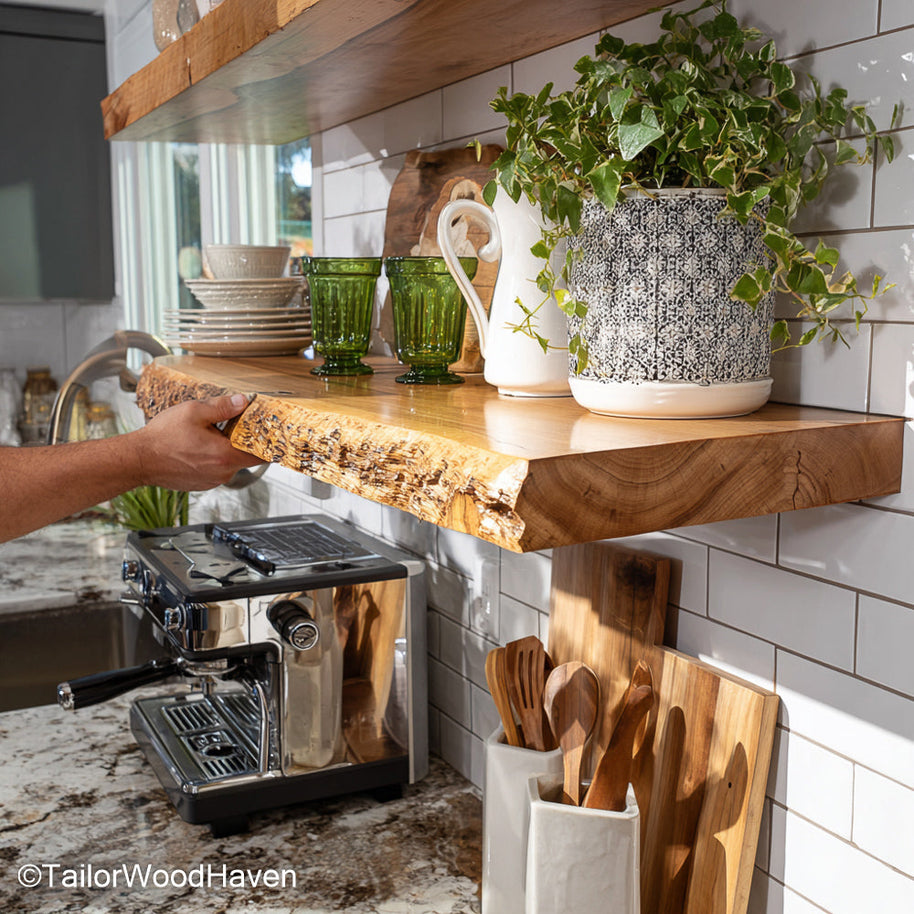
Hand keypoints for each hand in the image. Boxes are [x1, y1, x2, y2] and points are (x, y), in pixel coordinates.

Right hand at [132, 394, 263, 490]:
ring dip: (224, 449)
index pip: (261, 454)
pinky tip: (197, 446)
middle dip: (240, 440)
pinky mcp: (202, 484)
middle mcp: (222, 472)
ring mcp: (212, 481)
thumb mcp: (194, 411)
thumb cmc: (162, 438)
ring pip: (229, 462)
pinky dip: (212, 458)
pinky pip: (216, 469)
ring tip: (206, 434)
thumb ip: (222, 407)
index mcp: (225, 455)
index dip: (267, 442)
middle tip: (230, 424)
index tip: (269, 432)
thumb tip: (242, 402)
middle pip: (244, 456)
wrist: (138, 459)